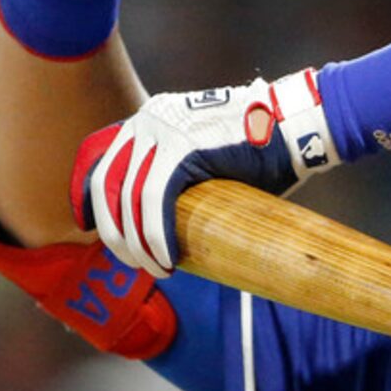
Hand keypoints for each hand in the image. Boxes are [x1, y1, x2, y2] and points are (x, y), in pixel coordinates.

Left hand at [72, 69, 339, 276]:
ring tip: (156, 270)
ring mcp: (162, 129)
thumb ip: (178, 178)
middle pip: (107, 185)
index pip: (100, 164)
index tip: (101, 237)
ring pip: (130, 197)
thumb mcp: (204, 158)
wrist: (296, 125)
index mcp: (147, 121)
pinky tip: (167, 258)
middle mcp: (147, 120)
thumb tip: (164, 224)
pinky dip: (157, 234)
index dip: (94, 205)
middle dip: (115, 233)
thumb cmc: (260, 150)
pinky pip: (156, 198)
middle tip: (135, 265)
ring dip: (138, 242)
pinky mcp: (183, 147)